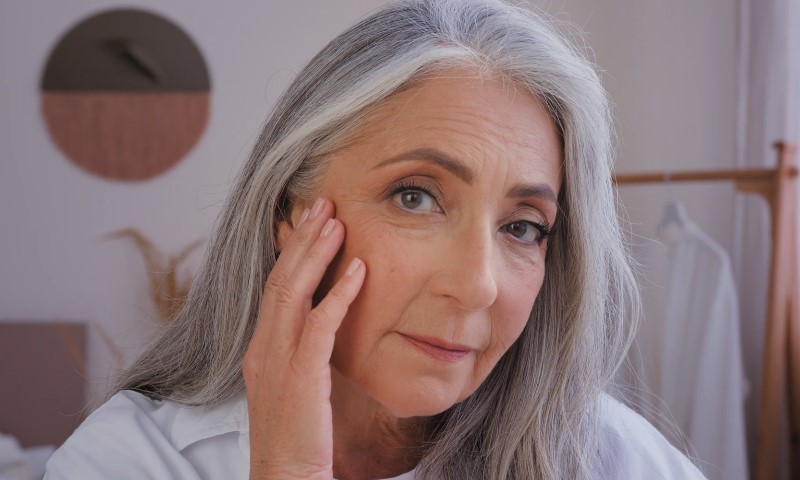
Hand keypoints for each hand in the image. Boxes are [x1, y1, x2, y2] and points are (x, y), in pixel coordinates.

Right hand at [243, 197, 365, 478]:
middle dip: (302, 239)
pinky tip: (359, 270)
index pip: (274, 287)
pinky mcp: (300, 377)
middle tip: (322, 204)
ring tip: (335, 221)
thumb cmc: (297, 435)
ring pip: (293, 292)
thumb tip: (322, 325)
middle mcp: (263, 348)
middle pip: (280, 280)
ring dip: (316, 254)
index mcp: (260, 349)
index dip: (292, 252)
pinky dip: (339, 294)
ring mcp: (277, 361)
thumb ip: (302, 351)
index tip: (311, 222)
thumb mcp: (294, 385)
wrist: (286, 477)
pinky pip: (320, 325)